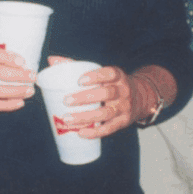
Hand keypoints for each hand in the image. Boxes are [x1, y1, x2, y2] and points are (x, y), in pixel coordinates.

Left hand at [57, 64, 174, 137]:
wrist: (140, 98)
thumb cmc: (112, 84)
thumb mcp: (102, 73)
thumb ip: (77, 66)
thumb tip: (52, 61)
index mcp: (117, 76)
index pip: (110, 73)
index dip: (96, 76)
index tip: (80, 80)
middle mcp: (123, 91)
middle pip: (106, 94)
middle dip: (85, 98)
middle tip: (66, 100)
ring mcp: (124, 107)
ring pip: (105, 113)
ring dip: (86, 117)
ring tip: (68, 118)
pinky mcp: (123, 122)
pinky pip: (109, 128)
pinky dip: (95, 132)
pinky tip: (81, 133)